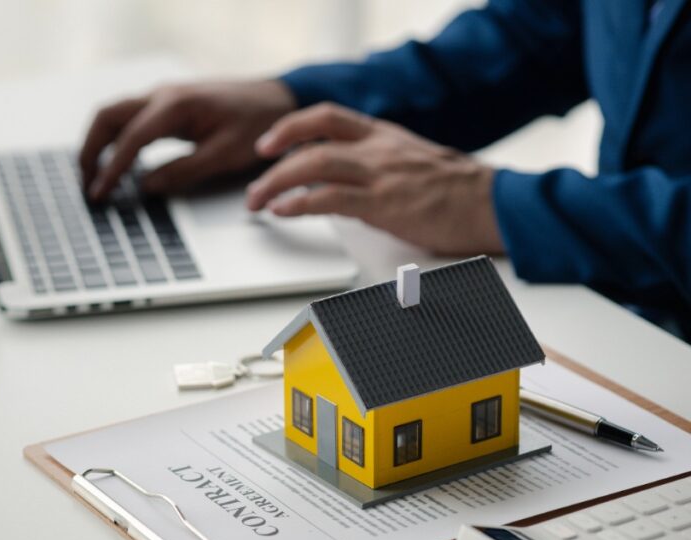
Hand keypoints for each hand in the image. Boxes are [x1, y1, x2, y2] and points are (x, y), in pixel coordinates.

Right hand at [80, 80, 295, 199]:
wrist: (276, 100)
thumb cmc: (257, 124)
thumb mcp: (224, 154)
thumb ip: (183, 171)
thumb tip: (145, 187)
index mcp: (176, 105)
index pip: (131, 139)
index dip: (111, 169)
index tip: (100, 193)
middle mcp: (162, 95)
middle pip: (107, 117)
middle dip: (89, 151)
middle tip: (86, 185)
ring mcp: (162, 98)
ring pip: (113, 115)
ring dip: (97, 144)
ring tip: (92, 177)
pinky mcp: (166, 106)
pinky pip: (128, 119)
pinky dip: (113, 140)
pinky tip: (113, 163)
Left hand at [246, 103, 502, 255]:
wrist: (495, 204)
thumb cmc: (460, 191)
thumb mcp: (413, 165)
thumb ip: (379, 167)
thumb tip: (348, 182)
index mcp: (385, 136)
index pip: (328, 117)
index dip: (292, 127)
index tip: (269, 143)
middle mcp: (378, 149)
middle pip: (311, 141)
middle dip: (274, 162)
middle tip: (254, 183)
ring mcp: (380, 174)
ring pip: (313, 165)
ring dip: (276, 184)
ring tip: (258, 201)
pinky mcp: (384, 203)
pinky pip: (330, 198)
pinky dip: (300, 204)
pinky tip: (283, 211)